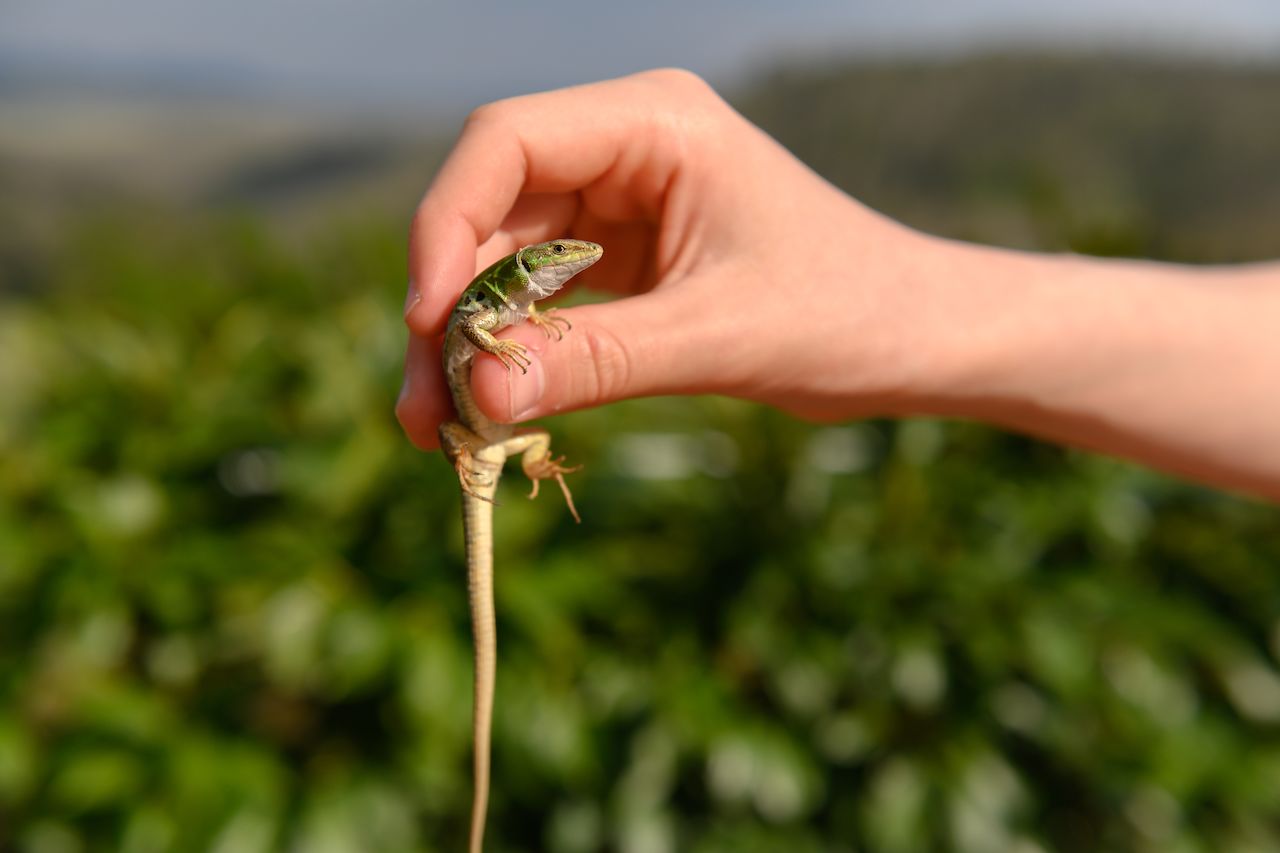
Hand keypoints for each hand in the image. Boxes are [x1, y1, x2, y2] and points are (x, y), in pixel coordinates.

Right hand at [397, 69, 922, 448]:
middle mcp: (626, 150)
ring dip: (470, 343)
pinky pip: (542, 301)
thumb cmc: (847, 314)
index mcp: (657, 121)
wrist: (914, 341)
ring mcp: (620, 206)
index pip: (507, 142)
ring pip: (505, 264)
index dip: (447, 225)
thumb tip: (475, 398)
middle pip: (491, 212)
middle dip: (449, 309)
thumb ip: (598, 361)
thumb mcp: (719, 337)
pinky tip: (488, 411)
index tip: (427, 322)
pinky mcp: (623, 262)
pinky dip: (513, 354)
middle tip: (423, 409)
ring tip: (442, 430)